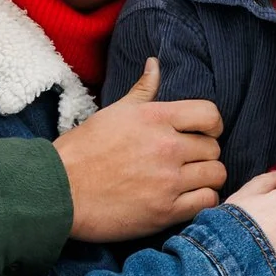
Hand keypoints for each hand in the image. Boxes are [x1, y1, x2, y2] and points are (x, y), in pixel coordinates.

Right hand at [55, 58, 227, 241]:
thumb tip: (155, 64)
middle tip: (187, 162)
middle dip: (204, 154)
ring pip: (216, 175)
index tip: (203, 133)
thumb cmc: (82, 151)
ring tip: (189, 181)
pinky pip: (207, 201)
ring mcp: (168, 180)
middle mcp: (166, 146)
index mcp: (155, 118)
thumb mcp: (113, 112)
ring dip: (206, 178)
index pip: (210, 114)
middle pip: (214, 148)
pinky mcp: (165, 211)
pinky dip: (202, 200)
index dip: (212, 125)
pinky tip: (187, 199)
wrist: (59, 191)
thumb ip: (142, 91)